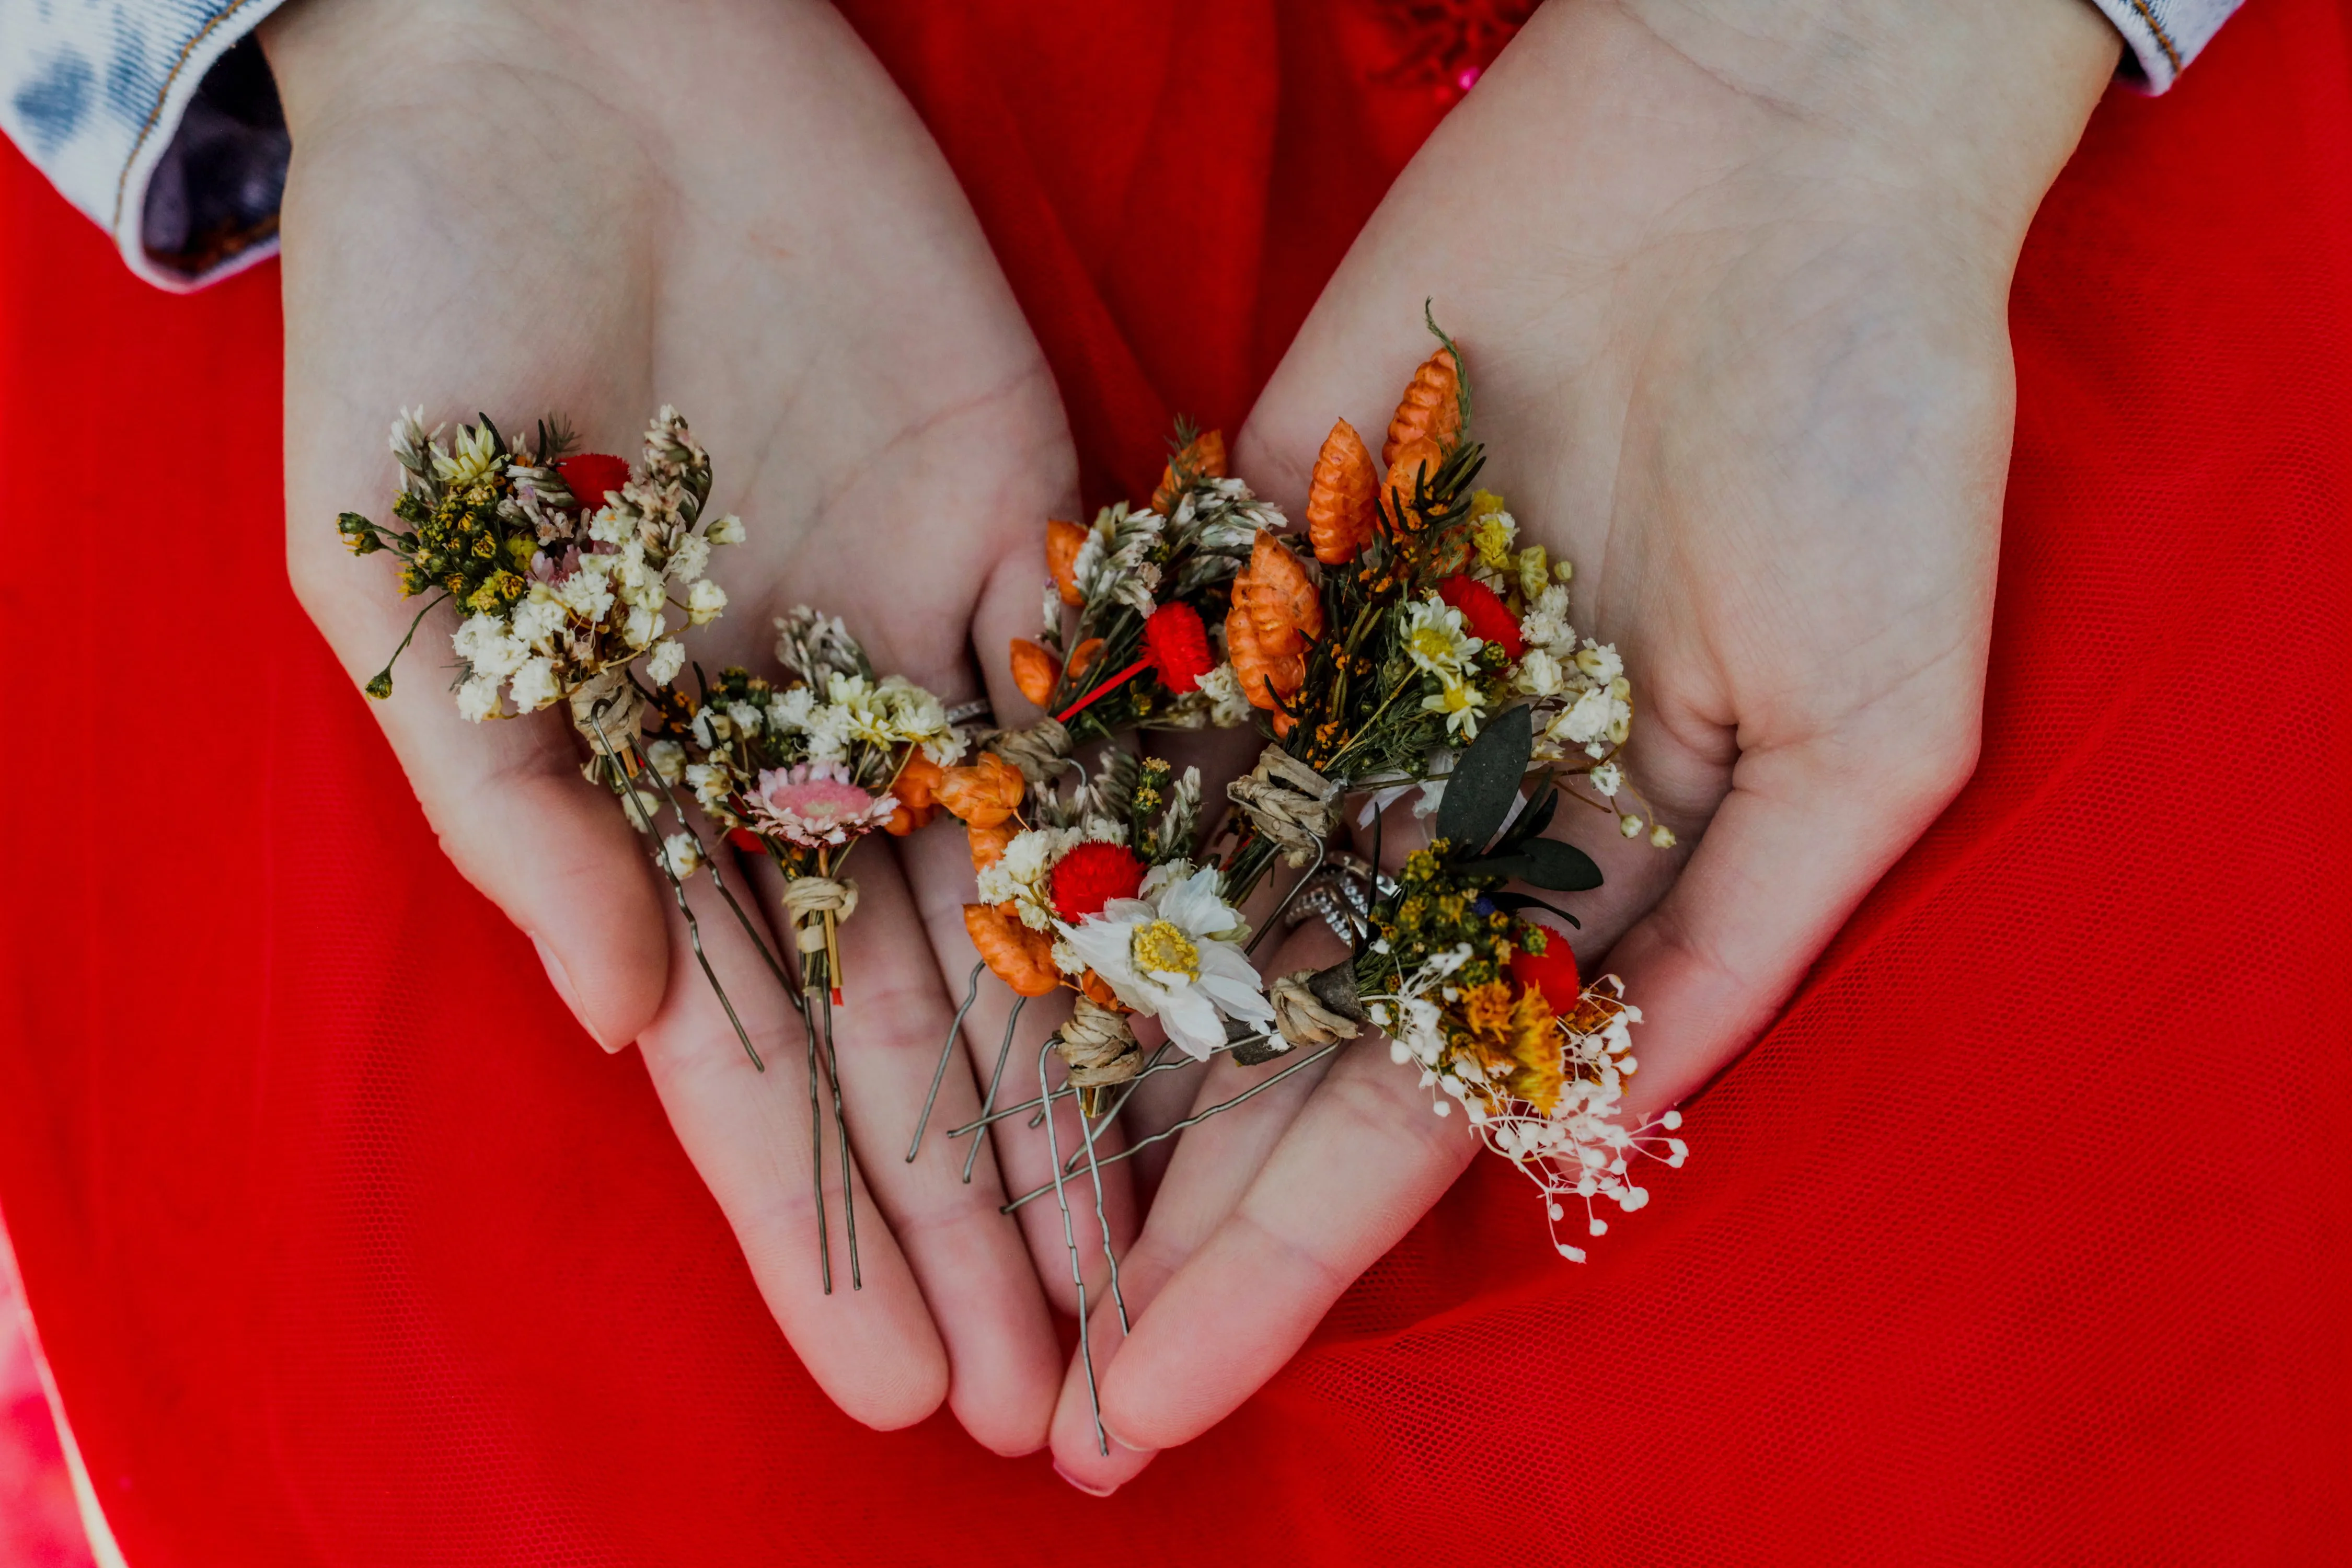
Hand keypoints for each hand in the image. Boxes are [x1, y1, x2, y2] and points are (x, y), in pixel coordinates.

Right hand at [267, 0, 1115, 1452]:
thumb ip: (513, 803)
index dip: (828, 1227)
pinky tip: (1241, 1017)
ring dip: (1093, 1107)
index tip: (902, 1380)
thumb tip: (630, 1015)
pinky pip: (1126, 734)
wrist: (563, 67)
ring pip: (1040, 925)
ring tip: (1156, 1281)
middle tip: (1069, 1398)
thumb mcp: (408, 578)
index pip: (754, 1062)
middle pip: (921, 1031)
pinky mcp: (1030, 541)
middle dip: (987, 1217)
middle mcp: (807, 758)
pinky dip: (1178, 867)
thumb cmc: (426, 318)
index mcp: (648, 794)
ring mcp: (929, 661)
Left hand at [1051, 0, 2119, 1485]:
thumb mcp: (1870, 729)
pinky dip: (1042, 825)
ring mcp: (1327, 688)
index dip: (1290, 1256)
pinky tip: (941, 958)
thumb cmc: (1871, 436)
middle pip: (1266, 1048)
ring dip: (1077, 1069)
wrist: (1763, 161)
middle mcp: (1434, 806)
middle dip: (1160, 1218)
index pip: (1407, 1107)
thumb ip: (1736, 934)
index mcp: (1577, 873)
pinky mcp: (1247, 556)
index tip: (1175, 1392)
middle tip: (1046, 1389)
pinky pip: (1129, 708)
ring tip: (963, 1220)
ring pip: (1175, 907)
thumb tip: (1593, 1122)